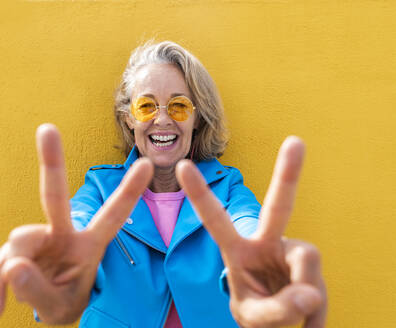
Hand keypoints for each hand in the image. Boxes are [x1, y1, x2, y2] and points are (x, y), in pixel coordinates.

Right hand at [0, 124, 152, 323]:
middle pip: (55, 196)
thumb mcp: (61, 307)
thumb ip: (39, 290)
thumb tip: (13, 264)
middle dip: (51, 162)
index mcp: (89, 244)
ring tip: (26, 293)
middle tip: (47, 128)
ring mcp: (38, 240)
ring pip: (20, 241)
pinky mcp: (13, 251)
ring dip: (17, 272)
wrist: (50, 307)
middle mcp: (63, 234)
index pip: (112, 215)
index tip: (147, 162)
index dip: (129, 191)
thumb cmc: (65, 301)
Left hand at [176, 136, 326, 327]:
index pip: (215, 218)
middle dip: (288, 174)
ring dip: (302, 296)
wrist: (282, 320)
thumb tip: (309, 294)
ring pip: (305, 262)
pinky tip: (307, 313)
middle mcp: (266, 242)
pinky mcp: (310, 263)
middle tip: (295, 141)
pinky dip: (315, 308)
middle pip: (279, 206)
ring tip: (294, 313)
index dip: (200, 193)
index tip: (183, 165)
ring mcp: (291, 250)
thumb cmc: (258, 311)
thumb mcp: (256, 315)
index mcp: (237, 249)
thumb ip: (277, 309)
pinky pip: (317, 282)